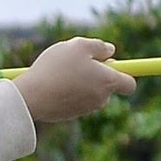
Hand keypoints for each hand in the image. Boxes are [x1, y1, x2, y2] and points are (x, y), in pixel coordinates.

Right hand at [13, 36, 133, 125]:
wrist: (30, 97)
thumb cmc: (56, 68)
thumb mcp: (78, 45)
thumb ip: (99, 46)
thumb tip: (109, 51)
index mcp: (108, 81)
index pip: (130, 84)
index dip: (124, 72)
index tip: (111, 64)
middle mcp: (101, 99)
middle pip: (107, 86)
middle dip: (96, 74)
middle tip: (78, 62)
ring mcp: (85, 109)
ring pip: (89, 93)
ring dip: (80, 82)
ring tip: (60, 72)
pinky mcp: (69, 115)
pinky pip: (74, 101)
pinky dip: (68, 93)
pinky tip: (52, 84)